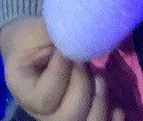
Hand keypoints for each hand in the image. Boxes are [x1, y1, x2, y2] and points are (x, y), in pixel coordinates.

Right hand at [0, 17, 123, 120]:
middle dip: (82, 87)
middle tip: (83, 61)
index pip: (44, 99)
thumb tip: (82, 33)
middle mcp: (40, 113)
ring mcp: (60, 118)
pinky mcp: (80, 117)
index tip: (63, 50)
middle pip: (66, 118)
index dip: (60, 74)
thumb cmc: (32, 36)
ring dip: (99, 104)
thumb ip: (55, 33)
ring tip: (100, 79)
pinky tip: (118, 109)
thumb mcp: (36, 31)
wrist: (33, 46)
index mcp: (24, 91)